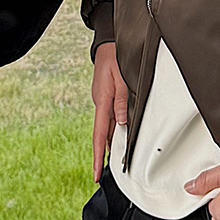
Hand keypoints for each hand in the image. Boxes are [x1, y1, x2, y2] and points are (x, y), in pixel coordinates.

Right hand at [91, 42, 128, 182]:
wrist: (107, 45)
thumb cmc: (115, 59)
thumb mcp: (121, 79)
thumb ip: (122, 101)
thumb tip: (123, 123)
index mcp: (102, 101)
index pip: (99, 135)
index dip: (98, 156)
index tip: (96, 173)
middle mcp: (100, 103)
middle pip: (101, 134)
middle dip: (102, 155)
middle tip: (103, 174)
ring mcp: (102, 101)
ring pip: (107, 126)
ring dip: (110, 142)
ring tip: (115, 161)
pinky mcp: (106, 98)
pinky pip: (110, 117)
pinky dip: (114, 129)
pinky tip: (119, 137)